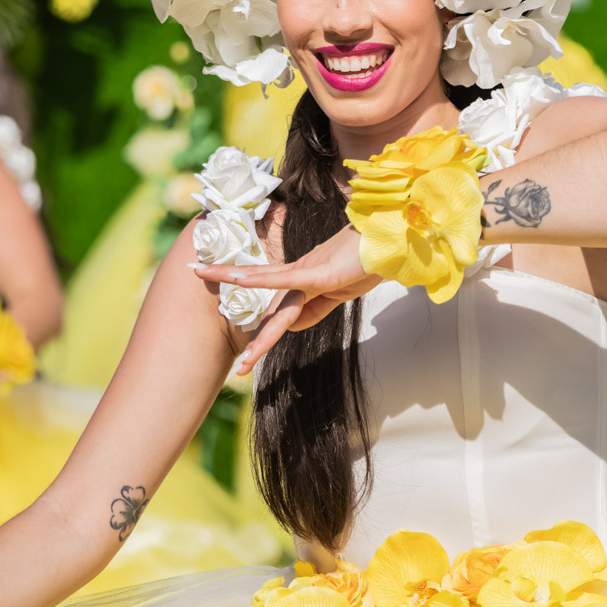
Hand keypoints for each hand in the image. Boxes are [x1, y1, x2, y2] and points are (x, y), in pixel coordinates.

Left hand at [194, 225, 380, 376]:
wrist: (389, 240)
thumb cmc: (368, 262)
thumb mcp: (341, 293)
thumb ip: (316, 309)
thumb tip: (290, 327)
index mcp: (306, 283)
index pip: (278, 311)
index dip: (262, 333)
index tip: (248, 356)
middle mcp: (300, 274)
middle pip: (269, 307)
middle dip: (253, 337)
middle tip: (239, 366)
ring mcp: (308, 272)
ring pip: (268, 289)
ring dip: (243, 302)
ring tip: (217, 304)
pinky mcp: (319, 272)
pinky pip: (285, 279)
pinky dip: (260, 280)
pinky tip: (238, 278)